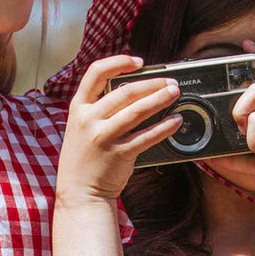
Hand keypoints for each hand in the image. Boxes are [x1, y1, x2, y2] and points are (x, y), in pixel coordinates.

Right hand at [56, 55, 180, 206]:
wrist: (79, 194)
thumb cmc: (84, 160)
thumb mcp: (81, 129)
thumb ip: (99, 110)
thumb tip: (132, 92)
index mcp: (78, 108)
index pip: (96, 73)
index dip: (118, 62)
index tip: (138, 62)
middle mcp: (89, 120)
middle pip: (125, 91)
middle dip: (152, 83)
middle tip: (169, 82)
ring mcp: (104, 137)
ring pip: (138, 111)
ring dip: (160, 99)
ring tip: (175, 93)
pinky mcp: (120, 154)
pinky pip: (147, 136)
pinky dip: (164, 127)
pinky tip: (175, 121)